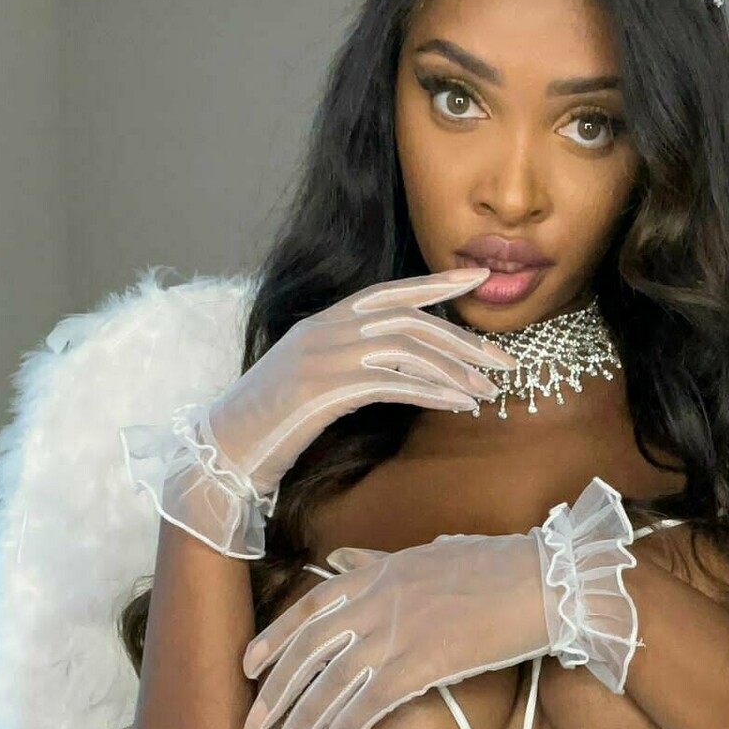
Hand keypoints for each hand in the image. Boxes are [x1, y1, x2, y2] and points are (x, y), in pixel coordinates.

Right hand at [204, 268, 516, 497]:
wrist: (223, 452)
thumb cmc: (272, 424)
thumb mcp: (312, 379)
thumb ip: (349, 360)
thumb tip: (403, 363)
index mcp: (323, 320)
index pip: (390, 291)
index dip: (437, 283)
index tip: (479, 277)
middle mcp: (324, 330)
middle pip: (408, 321)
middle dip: (462, 340)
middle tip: (504, 361)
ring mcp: (321, 357)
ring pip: (406, 350)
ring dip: (454, 370)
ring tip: (488, 391)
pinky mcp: (321, 391)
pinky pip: (391, 385)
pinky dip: (432, 393)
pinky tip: (459, 405)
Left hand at [242, 477, 643, 728]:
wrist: (541, 581)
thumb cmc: (492, 566)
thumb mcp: (426, 552)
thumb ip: (378, 561)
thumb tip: (343, 557)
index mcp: (375, 574)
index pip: (307, 609)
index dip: (273, 640)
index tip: (249, 668)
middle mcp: (375, 603)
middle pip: (308, 652)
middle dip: (274, 693)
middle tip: (251, 727)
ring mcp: (396, 633)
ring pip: (331, 684)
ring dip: (300, 722)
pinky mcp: (421, 664)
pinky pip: (370, 705)